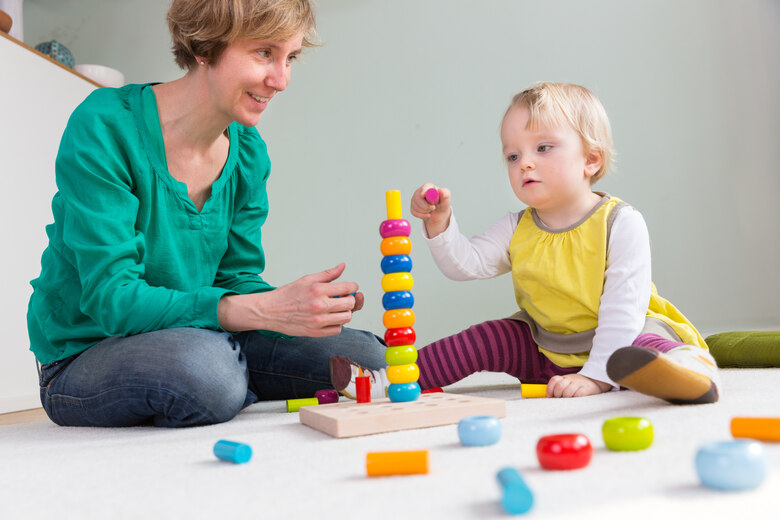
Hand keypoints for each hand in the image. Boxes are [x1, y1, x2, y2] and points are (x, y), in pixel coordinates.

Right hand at [218, 263, 360, 336]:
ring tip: (336, 308)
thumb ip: (328, 274)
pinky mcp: (316, 332)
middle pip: (350, 303)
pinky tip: (329, 317)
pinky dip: (336, 323)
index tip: (351, 288)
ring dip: (344, 312)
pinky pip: (337, 329)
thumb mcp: (307, 279)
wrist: (269, 311)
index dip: (353, 287)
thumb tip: (343, 266)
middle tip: (342, 298)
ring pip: (346, 318)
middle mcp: (320, 306)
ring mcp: (318, 321)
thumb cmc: (287, 294)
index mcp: (318, 290)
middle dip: (349, 299)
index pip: (348, 288)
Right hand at [409, 183, 451, 237]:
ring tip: (431, 211)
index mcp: (427, 187)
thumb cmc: (443, 204)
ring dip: (424, 211)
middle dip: (426, 207)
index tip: (433, 205)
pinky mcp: (413, 206)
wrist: (439, 213)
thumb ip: (445, 193)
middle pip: (417, 199)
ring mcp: (415, 199)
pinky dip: (421, 215)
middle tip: (433, 208)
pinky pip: (413, 212)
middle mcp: (419, 191)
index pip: (422, 190)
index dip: (427, 199)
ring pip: (415, 206)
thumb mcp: (446, 199)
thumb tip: (440, 190)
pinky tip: (427, 215)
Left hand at [546, 374, 611, 397]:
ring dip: (566, 398)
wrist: (596, 381)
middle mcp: (571, 379)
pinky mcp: (586, 389)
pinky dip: (575, 398)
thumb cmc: (579, 385)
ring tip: (569, 400)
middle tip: (561, 399)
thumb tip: (549, 397)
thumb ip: (560, 387)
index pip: (554, 380)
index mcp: (565, 378)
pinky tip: (576, 400)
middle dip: (558, 394)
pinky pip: (577, 395)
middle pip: (559, 386)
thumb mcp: (569, 382)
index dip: (550, 388)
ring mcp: (578, 384)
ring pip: (567, 392)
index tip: (550, 396)